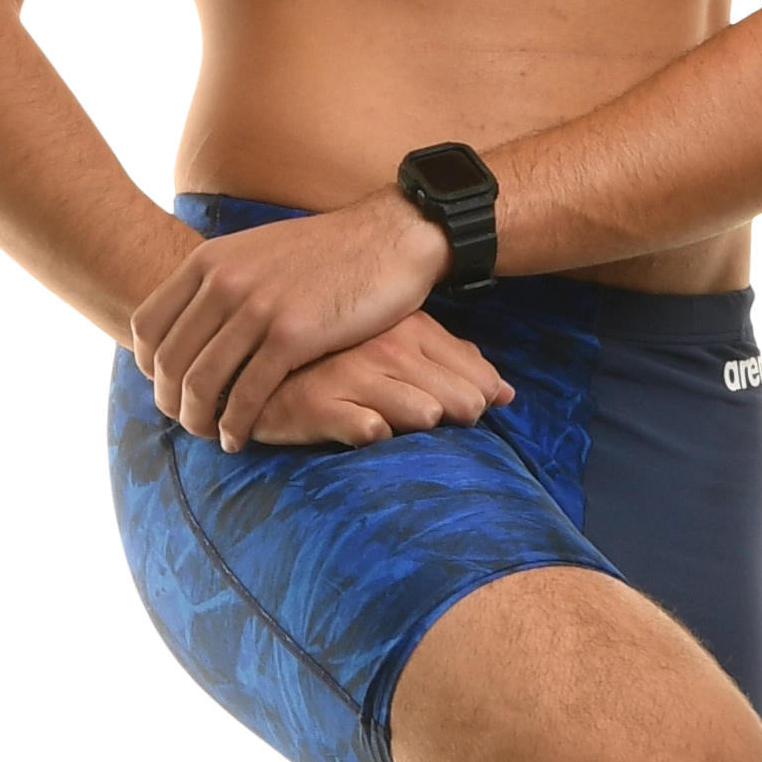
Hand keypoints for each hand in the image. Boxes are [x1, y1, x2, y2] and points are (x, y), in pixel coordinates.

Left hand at [131, 191, 450, 446]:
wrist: (389, 238)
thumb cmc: (326, 253)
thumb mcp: (257, 252)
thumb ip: (221, 280)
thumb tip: (191, 318)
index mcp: (209, 261)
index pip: (147, 325)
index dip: (148, 366)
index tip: (166, 386)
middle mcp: (224, 282)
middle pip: (169, 361)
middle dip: (170, 403)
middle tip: (186, 422)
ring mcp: (257, 308)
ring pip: (201, 383)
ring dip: (198, 420)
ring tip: (211, 435)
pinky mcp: (293, 336)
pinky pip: (247, 394)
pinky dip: (235, 424)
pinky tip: (238, 437)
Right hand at [245, 311, 516, 447]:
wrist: (254, 358)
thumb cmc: (337, 354)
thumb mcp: (398, 344)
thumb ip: (452, 362)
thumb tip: (506, 394)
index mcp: (407, 328)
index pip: (470, 371)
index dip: (480, 396)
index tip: (476, 411)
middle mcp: (382, 348)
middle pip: (454, 398)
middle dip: (462, 416)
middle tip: (452, 422)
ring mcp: (349, 376)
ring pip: (418, 411)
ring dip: (424, 424)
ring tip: (416, 424)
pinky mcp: (315, 404)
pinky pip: (363, 426)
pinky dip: (374, 432)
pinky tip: (373, 432)